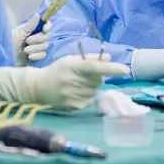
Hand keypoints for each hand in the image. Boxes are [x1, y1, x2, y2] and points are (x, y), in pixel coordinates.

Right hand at [0, 55, 128, 110]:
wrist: (38, 87)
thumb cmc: (57, 70)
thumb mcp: (71, 60)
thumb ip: (90, 59)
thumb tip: (109, 57)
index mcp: (72, 66)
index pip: (95, 67)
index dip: (111, 68)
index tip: (125, 70)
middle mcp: (71, 81)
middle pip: (98, 80)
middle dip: (96, 77)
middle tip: (83, 76)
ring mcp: (71, 95)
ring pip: (94, 91)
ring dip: (90, 88)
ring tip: (76, 85)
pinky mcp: (72, 106)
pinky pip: (89, 101)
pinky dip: (86, 97)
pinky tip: (74, 93)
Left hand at [11, 14, 49, 65]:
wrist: (5, 60)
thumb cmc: (9, 44)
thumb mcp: (18, 33)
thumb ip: (30, 25)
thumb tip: (37, 15)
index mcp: (31, 30)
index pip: (45, 25)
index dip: (47, 26)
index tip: (44, 29)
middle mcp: (35, 37)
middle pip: (46, 36)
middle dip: (38, 39)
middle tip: (27, 41)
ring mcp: (36, 48)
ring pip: (45, 46)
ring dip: (35, 48)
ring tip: (25, 51)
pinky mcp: (36, 57)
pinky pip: (43, 55)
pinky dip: (37, 56)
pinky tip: (29, 57)